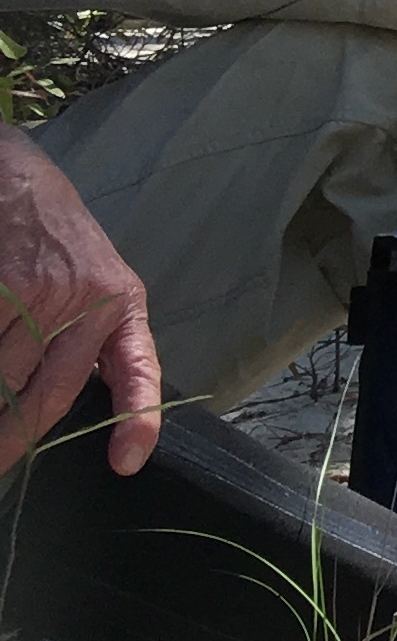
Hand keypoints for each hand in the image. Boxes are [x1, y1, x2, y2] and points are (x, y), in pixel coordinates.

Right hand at [0, 128, 161, 477]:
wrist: (16, 177)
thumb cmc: (56, 237)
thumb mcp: (96, 280)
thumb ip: (91, 337)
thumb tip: (55, 405)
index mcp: (121, 305)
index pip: (138, 368)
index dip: (137, 419)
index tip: (125, 463)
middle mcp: (87, 301)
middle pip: (44, 393)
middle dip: (11, 439)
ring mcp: (38, 294)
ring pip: (2, 378)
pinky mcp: (1, 286)